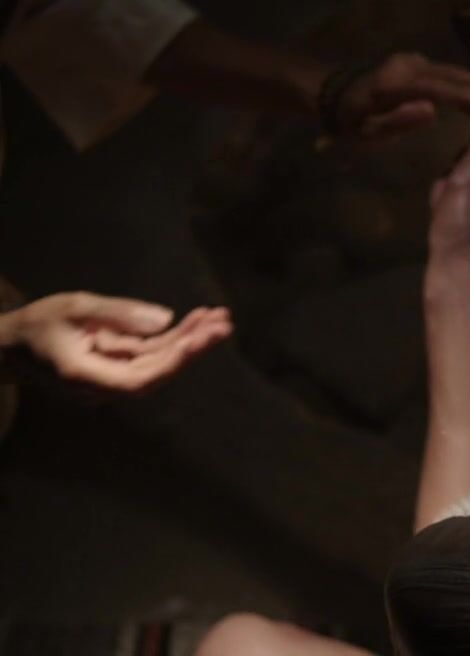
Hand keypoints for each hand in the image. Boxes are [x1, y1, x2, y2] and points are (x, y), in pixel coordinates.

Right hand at [0, 293, 232, 391]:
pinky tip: (199, 321)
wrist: (10, 347)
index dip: (173, 360)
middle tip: (225, 323)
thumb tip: (166, 320)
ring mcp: (113, 379)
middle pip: (158, 371)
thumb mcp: (74, 308)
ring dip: (190, 340)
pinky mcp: (119, 368)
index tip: (201, 338)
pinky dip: (175, 338)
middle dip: (193, 347)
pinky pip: (151, 354)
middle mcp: (105, 386)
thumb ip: (119, 314)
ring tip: (219, 317)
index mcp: (86, 378)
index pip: (139, 378)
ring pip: (159, 361)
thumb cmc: (37, 325)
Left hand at [335, 53, 469, 142]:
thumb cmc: (349, 120)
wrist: (331, 94)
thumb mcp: (366, 131)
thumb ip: (397, 121)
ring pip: (455, 74)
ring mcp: (415, 64)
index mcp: (396, 83)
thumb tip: (432, 110)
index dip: (467, 95)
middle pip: (453, 75)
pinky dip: (469, 86)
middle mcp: (409, 66)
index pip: (438, 88)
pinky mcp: (419, 67)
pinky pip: (449, 77)